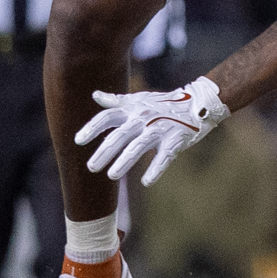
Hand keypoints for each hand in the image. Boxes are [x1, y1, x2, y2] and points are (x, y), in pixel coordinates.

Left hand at [74, 77, 229, 184]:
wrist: (198, 103)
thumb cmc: (163, 104)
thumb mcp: (138, 100)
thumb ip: (116, 101)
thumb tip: (95, 95)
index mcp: (132, 110)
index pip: (107, 117)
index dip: (92, 128)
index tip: (78, 141)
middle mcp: (143, 118)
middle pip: (120, 135)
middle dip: (104, 151)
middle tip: (91, 167)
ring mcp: (160, 129)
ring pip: (139, 147)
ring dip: (125, 161)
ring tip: (112, 175)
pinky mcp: (176, 141)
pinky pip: (164, 157)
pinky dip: (156, 169)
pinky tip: (146, 182)